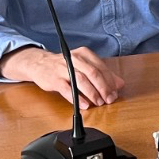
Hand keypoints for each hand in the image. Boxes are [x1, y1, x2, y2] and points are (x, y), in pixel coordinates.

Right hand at [0, 46, 124, 107]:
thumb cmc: (65, 66)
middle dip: (104, 88)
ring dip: (93, 93)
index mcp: (84, 54)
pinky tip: (85, 105)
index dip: (110, 81)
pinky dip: (77, 98)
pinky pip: (67, 89)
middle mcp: (74, 59)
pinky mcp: (54, 79)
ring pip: (81, 80)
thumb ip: (102, 74)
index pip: (101, 67)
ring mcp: (63, 69)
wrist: (39, 64)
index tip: (115, 92)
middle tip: (109, 99)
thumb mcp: (84, 66)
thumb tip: (119, 84)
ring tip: (99, 102)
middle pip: (93, 73)